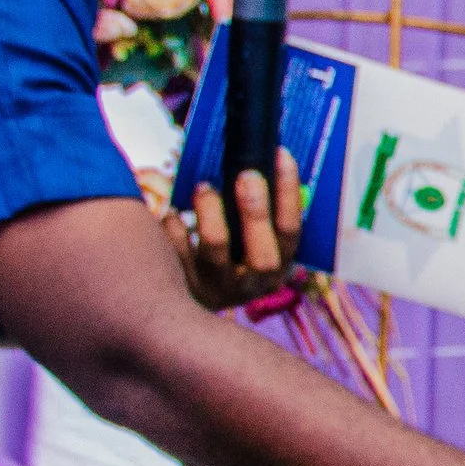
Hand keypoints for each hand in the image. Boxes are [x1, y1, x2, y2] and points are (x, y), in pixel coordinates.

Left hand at [164, 149, 303, 309]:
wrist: (184, 310)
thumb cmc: (225, 259)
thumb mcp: (250, 244)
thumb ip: (258, 214)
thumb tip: (256, 162)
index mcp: (277, 268)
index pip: (291, 232)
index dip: (288, 194)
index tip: (281, 155)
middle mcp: (252, 284)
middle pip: (263, 255)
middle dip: (257, 212)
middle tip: (247, 174)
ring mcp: (217, 289)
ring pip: (216, 252)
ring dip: (211, 213)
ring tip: (204, 187)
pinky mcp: (183, 289)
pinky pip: (178, 252)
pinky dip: (175, 227)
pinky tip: (173, 215)